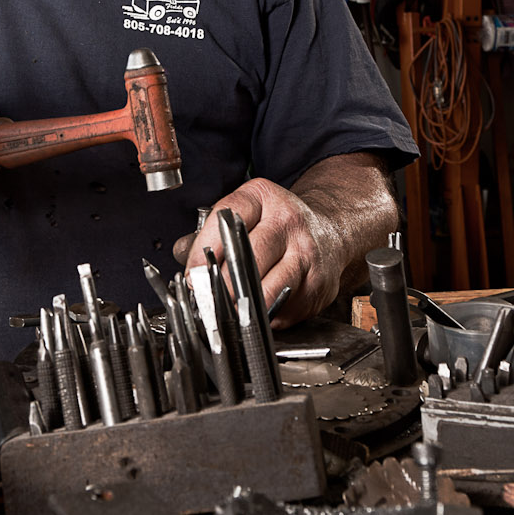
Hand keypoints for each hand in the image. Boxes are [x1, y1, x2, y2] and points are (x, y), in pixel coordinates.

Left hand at [173, 178, 344, 327]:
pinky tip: (260, 311)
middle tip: (207, 299)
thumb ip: (212, 232)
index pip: (228, 218)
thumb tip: (183, 257)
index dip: (204, 248)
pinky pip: (286, 307)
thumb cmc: (278, 226)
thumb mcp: (247, 213)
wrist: (331, 233)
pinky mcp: (319, 284)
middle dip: (224, 284)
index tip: (191, 274)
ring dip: (245, 306)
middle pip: (250, 256)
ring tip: (228, 312)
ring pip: (270, 288)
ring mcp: (307, 253)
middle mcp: (288, 222)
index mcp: (264, 198)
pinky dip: (269, 316)